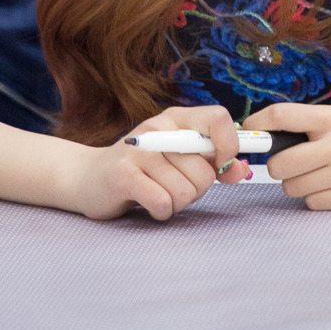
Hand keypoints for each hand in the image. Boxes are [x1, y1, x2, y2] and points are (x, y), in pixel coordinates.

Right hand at [70, 105, 248, 220]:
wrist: (89, 178)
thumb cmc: (144, 171)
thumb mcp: (180, 159)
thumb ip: (212, 163)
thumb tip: (241, 169)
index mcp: (176, 119)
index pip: (219, 118)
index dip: (230, 144)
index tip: (222, 165)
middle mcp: (158, 129)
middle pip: (205, 171)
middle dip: (196, 189)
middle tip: (173, 185)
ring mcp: (139, 151)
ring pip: (186, 191)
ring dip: (176, 203)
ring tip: (157, 192)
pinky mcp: (123, 175)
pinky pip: (164, 203)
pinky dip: (161, 212)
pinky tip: (148, 203)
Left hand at [249, 102, 330, 208]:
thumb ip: (309, 125)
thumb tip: (265, 136)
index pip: (282, 116)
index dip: (258, 124)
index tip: (250, 130)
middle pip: (280, 163)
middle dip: (279, 166)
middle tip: (293, 162)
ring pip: (293, 187)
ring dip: (299, 183)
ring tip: (320, 173)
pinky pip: (313, 202)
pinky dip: (317, 197)